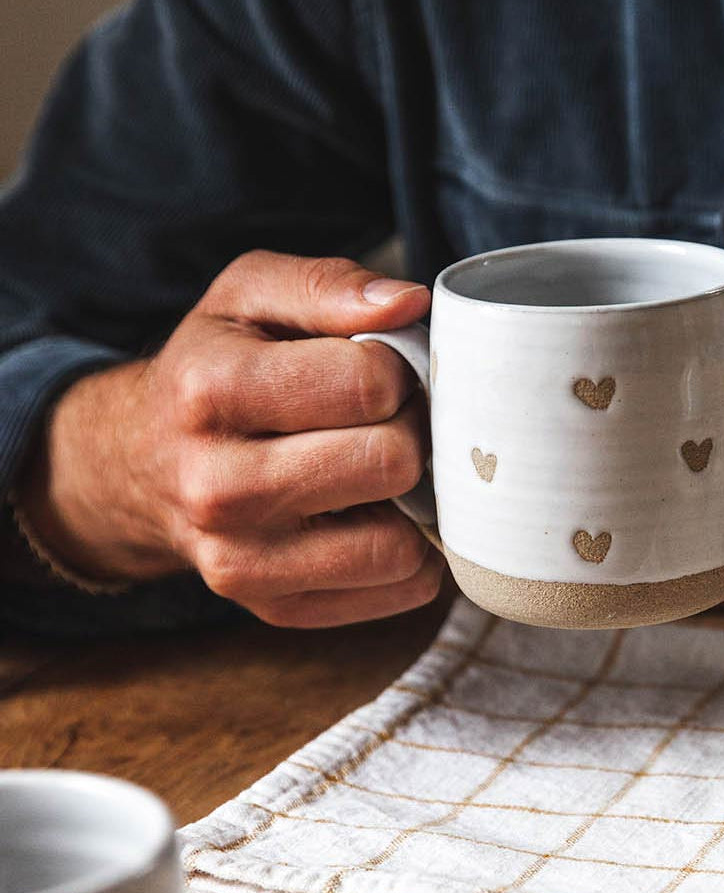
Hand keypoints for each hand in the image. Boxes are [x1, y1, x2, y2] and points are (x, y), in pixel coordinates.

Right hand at [19, 250, 445, 626]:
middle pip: (391, 462)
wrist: (140, 463)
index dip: (397, 369)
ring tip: (384, 470)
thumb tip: (409, 305)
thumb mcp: (249, 295)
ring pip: (399, 545)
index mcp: (211, 391)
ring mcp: (242, 561)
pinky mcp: (275, 607)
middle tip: (393, 421)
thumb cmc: (214, 367)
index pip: (369, 383)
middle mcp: (217, 487)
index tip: (381, 371)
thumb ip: (328, 285)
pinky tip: (377, 516)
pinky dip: (411, 552)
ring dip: (415, 502)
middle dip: (410, 432)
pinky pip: (399, 589)